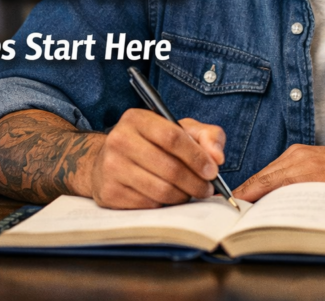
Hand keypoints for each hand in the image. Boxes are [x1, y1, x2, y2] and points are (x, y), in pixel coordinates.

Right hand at [88, 109, 225, 208]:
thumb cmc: (151, 144)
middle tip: (207, 189)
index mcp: (137, 119)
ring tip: (190, 193)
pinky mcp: (109, 192)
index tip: (212, 170)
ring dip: (183, 196)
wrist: (107, 162)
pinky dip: (164, 205)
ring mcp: (111, 167)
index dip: (197, 156)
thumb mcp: (179, 130)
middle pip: (169, 168)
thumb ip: (206, 135)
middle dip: (195, 182)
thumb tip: (217, 157)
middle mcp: (119, 140)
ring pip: (161, 190)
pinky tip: (168, 198)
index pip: (172, 137)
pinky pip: (148, 205)